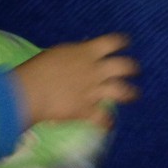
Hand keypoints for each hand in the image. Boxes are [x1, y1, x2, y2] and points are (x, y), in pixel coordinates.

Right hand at [14, 33, 139, 129]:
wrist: (31, 91)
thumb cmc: (39, 68)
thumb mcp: (60, 53)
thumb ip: (76, 54)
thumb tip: (82, 53)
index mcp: (88, 52)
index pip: (112, 42)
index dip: (121, 42)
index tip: (126, 43)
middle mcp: (96, 70)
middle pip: (122, 66)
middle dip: (132, 68)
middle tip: (136, 70)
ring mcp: (94, 90)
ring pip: (120, 90)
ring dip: (129, 93)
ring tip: (135, 94)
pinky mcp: (87, 110)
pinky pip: (102, 118)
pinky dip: (106, 122)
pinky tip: (109, 125)